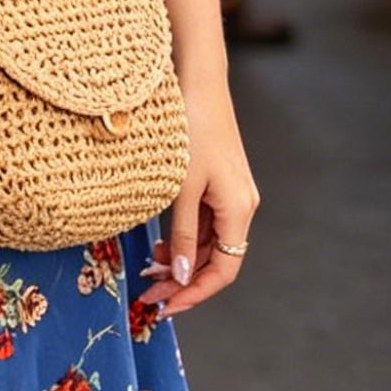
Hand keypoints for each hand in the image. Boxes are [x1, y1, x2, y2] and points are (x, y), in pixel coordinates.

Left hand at [140, 83, 259, 317]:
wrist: (199, 84)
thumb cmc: (191, 131)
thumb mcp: (181, 188)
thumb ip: (183, 235)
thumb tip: (182, 276)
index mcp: (238, 210)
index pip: (224, 270)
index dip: (195, 294)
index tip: (165, 306)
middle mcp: (242, 207)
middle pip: (217, 260)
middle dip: (183, 280)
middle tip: (148, 293)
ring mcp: (233, 195)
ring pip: (210, 244)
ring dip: (182, 260)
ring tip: (149, 268)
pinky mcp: (221, 184)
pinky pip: (206, 224)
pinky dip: (185, 238)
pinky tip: (160, 242)